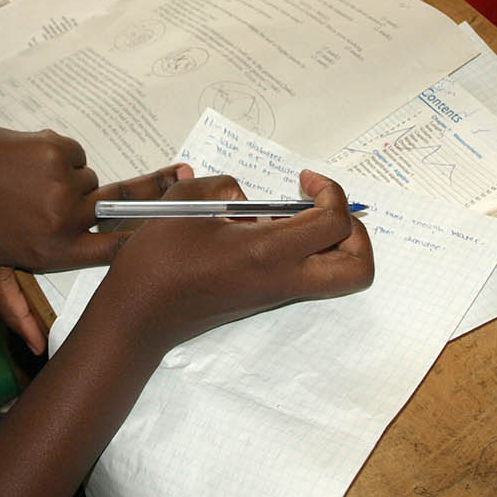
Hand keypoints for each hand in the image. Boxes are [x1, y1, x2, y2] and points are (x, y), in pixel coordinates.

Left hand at [0, 113, 189, 354]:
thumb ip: (17, 310)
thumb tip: (38, 349)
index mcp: (53, 251)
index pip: (116, 251)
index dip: (147, 241)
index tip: (175, 233)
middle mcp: (64, 218)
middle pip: (119, 207)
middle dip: (137, 194)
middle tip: (172, 176)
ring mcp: (62, 181)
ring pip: (90, 180)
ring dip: (72, 183)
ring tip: (32, 187)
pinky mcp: (57, 148)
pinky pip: (77, 155)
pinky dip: (60, 158)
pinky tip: (29, 165)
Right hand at [98, 169, 372, 357]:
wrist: (139, 316)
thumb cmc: (156, 262)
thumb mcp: (184, 203)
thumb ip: (221, 185)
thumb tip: (243, 196)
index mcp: (266, 252)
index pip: (334, 223)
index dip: (331, 192)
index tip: (303, 179)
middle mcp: (282, 279)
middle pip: (357, 269)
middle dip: (356, 233)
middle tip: (324, 207)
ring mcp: (277, 294)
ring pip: (336, 276)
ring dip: (331, 242)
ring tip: (294, 215)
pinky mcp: (265, 299)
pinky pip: (307, 276)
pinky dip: (305, 251)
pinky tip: (268, 230)